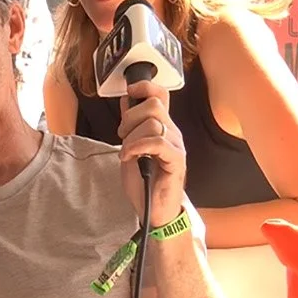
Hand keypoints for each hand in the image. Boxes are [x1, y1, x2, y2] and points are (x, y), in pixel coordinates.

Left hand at [116, 78, 187, 226]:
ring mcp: (176, 146)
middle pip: (154, 105)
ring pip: (153, 124)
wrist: (153, 210)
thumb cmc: (144, 180)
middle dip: (130, 117)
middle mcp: (172, 133)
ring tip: (126, 152)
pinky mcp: (176, 160)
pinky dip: (137, 147)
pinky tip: (129, 157)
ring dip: (131, 137)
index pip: (161, 95)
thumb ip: (130, 125)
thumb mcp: (130, 146)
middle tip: (122, 136)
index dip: (146, 87)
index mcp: (163, 127)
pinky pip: (157, 142)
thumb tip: (125, 100)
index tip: (130, 92)